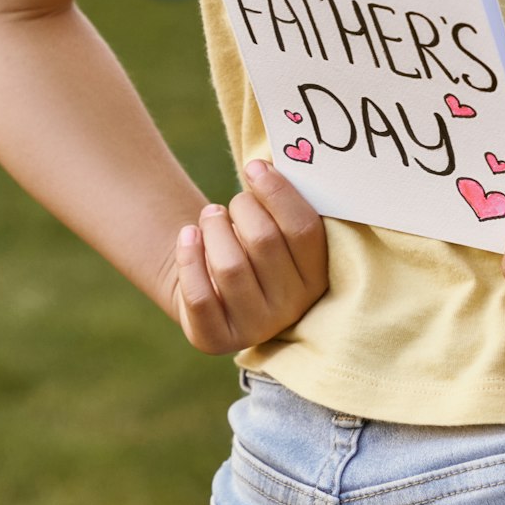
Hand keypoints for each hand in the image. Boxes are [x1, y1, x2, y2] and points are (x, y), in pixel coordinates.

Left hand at [172, 159, 327, 353]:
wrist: (218, 296)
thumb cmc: (253, 249)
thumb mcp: (277, 231)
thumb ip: (281, 204)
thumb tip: (264, 165)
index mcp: (317, 277)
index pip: (304, 230)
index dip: (278, 193)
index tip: (254, 168)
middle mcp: (293, 307)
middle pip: (264, 242)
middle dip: (241, 208)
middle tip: (230, 202)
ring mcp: (255, 327)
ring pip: (229, 267)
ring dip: (214, 228)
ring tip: (210, 216)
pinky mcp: (216, 339)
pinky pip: (199, 294)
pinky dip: (188, 257)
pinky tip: (187, 235)